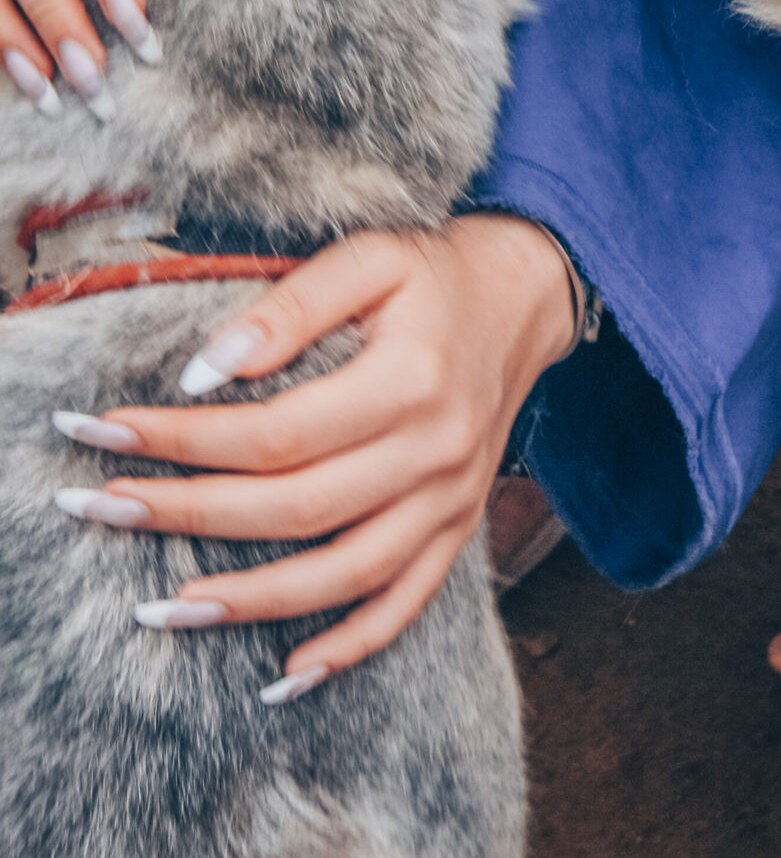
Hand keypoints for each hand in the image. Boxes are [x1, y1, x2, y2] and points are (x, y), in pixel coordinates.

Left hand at [59, 213, 579, 689]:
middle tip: (102, 509)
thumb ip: (290, 306)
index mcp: (410, 380)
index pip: (277, 432)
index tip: (110, 433)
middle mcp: (435, 451)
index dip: (186, 440)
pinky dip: (347, 647)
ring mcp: (451, 500)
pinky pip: (404, 605)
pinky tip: (283, 677)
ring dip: (249, 602)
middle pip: (294, 508)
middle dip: (187, 514)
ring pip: (342, 575)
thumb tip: (206, 370)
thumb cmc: (434, 273)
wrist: (524, 296)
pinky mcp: (459, 527)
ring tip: (165, 607)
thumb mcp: (369, 258)